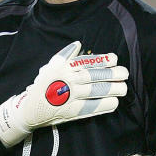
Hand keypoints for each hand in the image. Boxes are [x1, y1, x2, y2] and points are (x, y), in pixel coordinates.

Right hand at [0, 41, 127, 146]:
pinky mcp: (72, 112)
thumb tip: (79, 43)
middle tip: (124, 74)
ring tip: (123, 88)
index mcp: (63, 68)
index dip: (102, 60)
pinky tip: (114, 103)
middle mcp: (67, 81)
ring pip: (96, 92)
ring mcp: (70, 97)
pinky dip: (104, 105)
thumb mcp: (51, 66)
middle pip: (94, 77)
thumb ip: (66, 55)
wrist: (30, 109)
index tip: (114, 59)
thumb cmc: (43, 85)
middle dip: (112, 75)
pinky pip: (92, 108)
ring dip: (112, 90)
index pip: (86, 62)